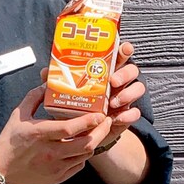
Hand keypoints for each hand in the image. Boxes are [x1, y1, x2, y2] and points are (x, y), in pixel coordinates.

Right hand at [0, 85, 114, 183]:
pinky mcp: (57, 178)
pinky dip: (83, 155)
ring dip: (94, 142)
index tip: (100, 114)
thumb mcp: (18, 115)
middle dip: (101, 131)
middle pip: (85, 143)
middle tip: (106, 121)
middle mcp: (50, 152)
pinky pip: (78, 166)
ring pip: (85, 155)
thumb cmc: (10, 141)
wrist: (0, 169)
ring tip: (97, 132)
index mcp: (40, 134)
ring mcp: (55, 167)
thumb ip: (34, 97)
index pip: (70, 128)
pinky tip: (82, 147)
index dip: (89, 121)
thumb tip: (47, 83)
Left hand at [55, 0, 147, 149]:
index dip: (124, 50)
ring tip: (113, 102)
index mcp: (105, 72)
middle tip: (113, 81)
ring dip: (128, 93)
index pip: (119, 56)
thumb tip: (45, 71)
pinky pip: (134, 113)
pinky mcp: (126, 116)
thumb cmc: (74, 108)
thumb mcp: (65, 93)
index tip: (124, 49)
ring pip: (138, 88)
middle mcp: (118, 83)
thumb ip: (57, 81)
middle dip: (125, 73)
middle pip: (132, 70)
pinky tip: (117, 118)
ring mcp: (124, 99)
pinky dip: (128, 114)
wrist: (79, 134)